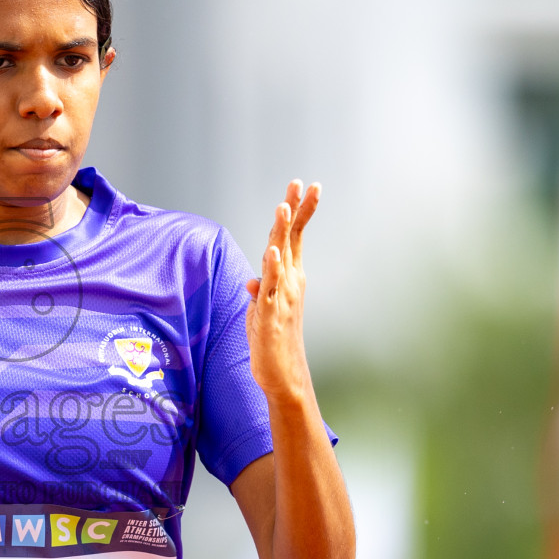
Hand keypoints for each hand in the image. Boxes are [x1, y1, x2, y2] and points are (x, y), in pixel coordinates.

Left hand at [245, 179, 319, 400]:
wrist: (283, 376)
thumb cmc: (272, 343)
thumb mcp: (262, 311)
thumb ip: (260, 292)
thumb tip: (253, 282)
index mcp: (289, 279)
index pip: (294, 239)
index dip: (299, 213)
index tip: (305, 188)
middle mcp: (290, 283)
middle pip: (291, 240)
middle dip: (295, 210)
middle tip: (300, 183)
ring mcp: (283, 297)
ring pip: (282, 258)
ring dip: (282, 232)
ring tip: (283, 206)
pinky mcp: (272, 314)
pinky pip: (271, 288)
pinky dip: (272, 269)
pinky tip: (273, 251)